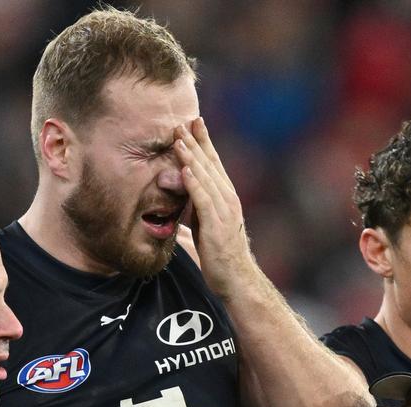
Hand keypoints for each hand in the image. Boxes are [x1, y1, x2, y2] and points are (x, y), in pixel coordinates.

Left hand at [172, 116, 254, 298]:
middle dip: (196, 141)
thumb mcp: (203, 233)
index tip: (193, 124)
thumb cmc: (220, 260)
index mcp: (225, 198)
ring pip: (206, 177)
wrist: (237, 281)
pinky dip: (194, 183)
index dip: (203, 143)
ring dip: (191, 156)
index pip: (214, 164)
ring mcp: (224, 211)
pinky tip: (184, 169)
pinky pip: (203, 199)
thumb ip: (191, 222)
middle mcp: (228, 199)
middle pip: (210, 164)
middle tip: (182, 120)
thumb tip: (173, 221)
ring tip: (178, 138)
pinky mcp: (217, 225)